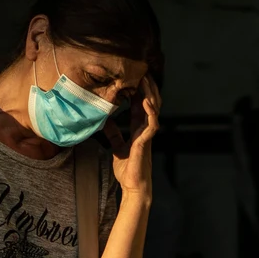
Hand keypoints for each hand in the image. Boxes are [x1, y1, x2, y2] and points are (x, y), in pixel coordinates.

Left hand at [107, 75, 159, 197]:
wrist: (132, 185)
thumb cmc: (127, 169)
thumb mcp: (116, 146)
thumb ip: (113, 133)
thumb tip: (104, 119)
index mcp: (139, 129)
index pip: (140, 104)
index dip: (138, 90)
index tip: (133, 77)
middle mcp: (145, 129)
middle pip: (150, 102)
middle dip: (147, 87)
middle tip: (142, 72)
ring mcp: (148, 134)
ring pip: (154, 109)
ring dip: (150, 94)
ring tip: (145, 80)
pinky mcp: (147, 141)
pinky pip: (152, 123)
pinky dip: (150, 111)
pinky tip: (145, 101)